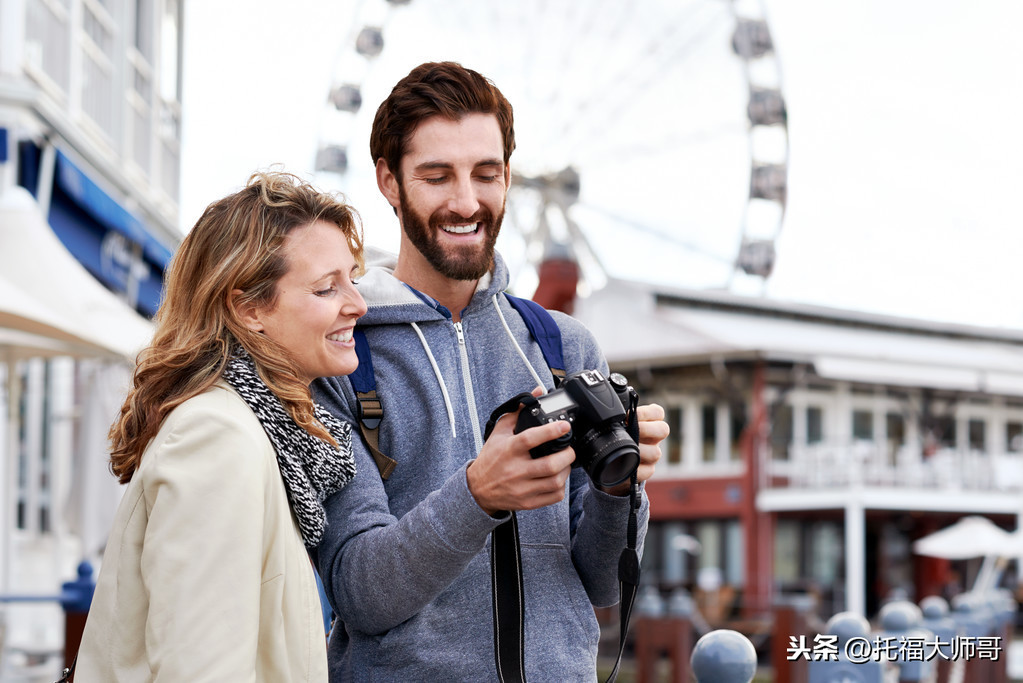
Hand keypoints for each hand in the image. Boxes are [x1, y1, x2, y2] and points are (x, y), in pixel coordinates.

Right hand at [466, 391, 575, 515]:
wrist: (477, 489)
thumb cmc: (490, 459)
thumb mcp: (499, 432)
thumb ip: (518, 411)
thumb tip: (537, 392)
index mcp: (509, 450)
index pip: (531, 439)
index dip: (551, 431)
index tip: (564, 426)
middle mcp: (516, 470)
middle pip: (549, 465)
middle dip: (567, 455)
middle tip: (569, 448)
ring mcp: (522, 488)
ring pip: (554, 482)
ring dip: (566, 471)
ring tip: (564, 463)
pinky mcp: (527, 502)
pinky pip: (553, 497)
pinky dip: (561, 486)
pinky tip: (557, 478)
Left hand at [602, 403, 667, 495]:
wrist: (610, 461)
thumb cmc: (615, 437)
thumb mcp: (616, 424)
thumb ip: (617, 415)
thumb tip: (606, 409)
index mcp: (649, 422)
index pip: (657, 413)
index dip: (647, 412)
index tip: (629, 414)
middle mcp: (654, 437)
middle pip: (663, 430)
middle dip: (646, 429)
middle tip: (630, 430)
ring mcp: (652, 454)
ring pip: (655, 453)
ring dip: (639, 451)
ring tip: (623, 450)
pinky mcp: (647, 470)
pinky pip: (647, 471)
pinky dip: (635, 469)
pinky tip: (624, 465)